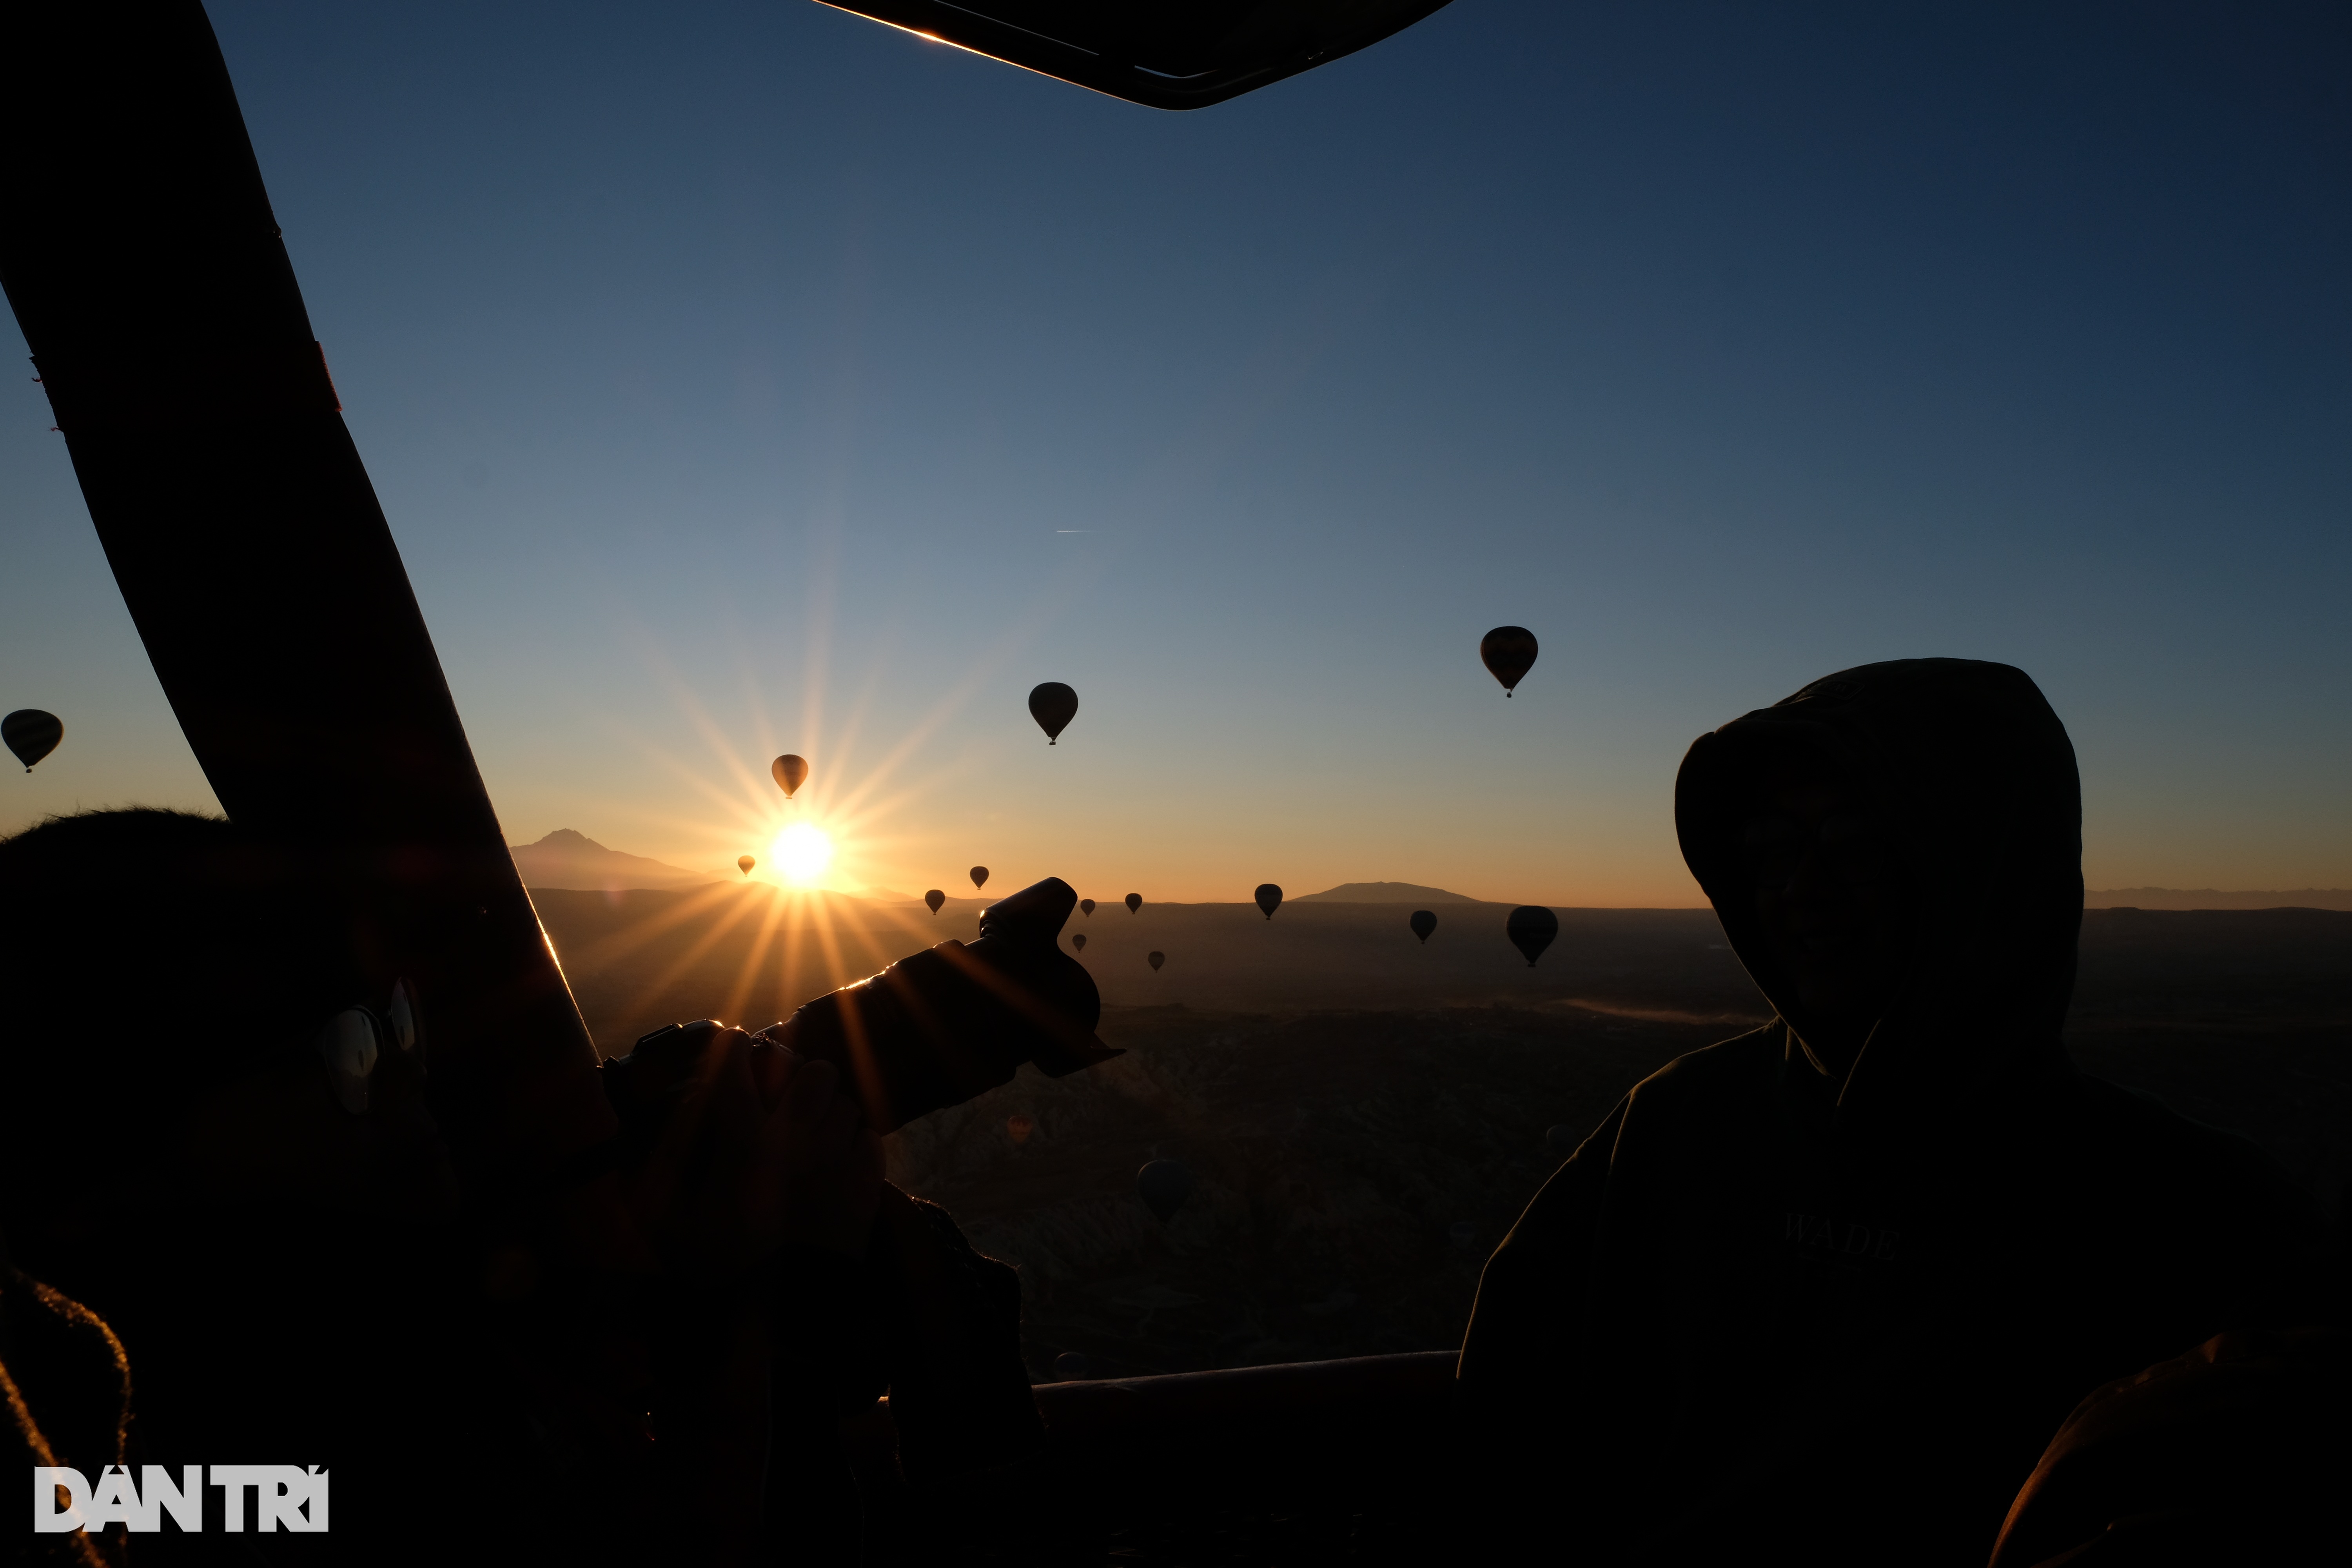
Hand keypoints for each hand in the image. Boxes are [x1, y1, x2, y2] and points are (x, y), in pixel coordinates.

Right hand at [598, 1024, 880, 1284]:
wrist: (783, 1321)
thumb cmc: (722, 1273)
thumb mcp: (670, 1229)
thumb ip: (650, 1180)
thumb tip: (632, 1142)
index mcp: (746, 1146)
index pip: (737, 1070)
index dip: (732, 1048)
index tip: (734, 1044)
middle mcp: (796, 1143)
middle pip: (815, 1072)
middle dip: (800, 1075)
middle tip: (785, 1092)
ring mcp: (837, 1163)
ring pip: (846, 1102)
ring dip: (828, 1108)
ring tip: (813, 1125)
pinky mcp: (866, 1188)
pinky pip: (869, 1139)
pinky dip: (855, 1141)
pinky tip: (838, 1155)